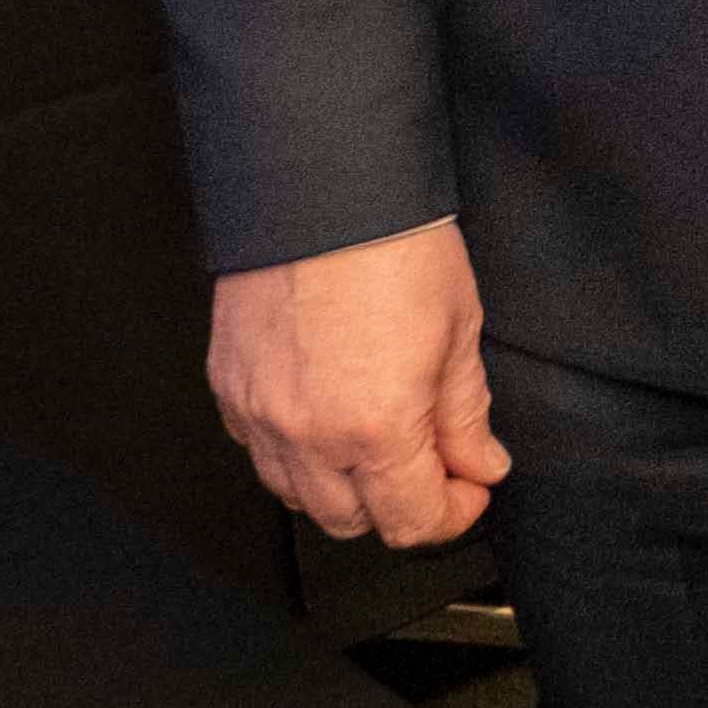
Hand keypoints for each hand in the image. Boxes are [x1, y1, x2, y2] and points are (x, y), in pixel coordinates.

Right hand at [207, 216, 507, 547]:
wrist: (321, 184)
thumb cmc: (393, 244)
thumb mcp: (459, 330)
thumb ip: (466, 415)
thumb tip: (479, 464)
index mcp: (377, 428)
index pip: (411, 522)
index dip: (451, 514)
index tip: (470, 487)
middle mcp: (308, 435)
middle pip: (351, 523)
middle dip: (399, 504)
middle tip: (432, 463)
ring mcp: (259, 415)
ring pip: (298, 497)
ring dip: (344, 486)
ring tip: (380, 439)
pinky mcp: (228, 389)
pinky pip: (259, 453)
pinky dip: (294, 453)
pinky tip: (326, 416)